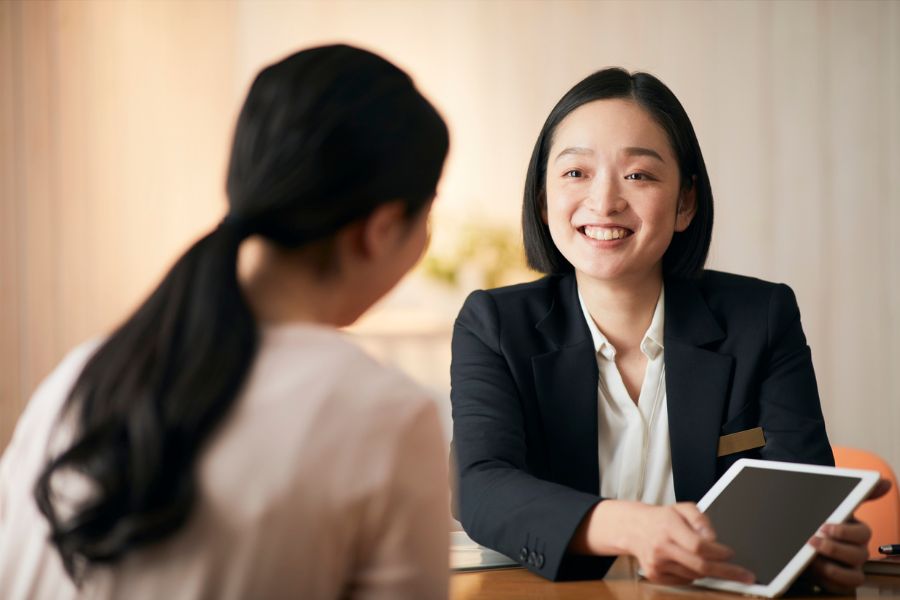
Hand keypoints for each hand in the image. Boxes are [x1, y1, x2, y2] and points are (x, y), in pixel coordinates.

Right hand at [576, 500, 755, 585]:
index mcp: (668, 526)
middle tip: (745, 575)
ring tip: (710, 561)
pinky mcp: (654, 575)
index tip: (730, 553)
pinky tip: (688, 562)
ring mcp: (656, 563)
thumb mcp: (682, 508)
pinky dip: (693, 574)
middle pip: (700, 566)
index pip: (698, 545)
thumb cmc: (662, 518)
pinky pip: (684, 580)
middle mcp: (661, 546)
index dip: (718, 552)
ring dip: (708, 570)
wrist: (633, 528)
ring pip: (694, 575)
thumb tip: (713, 538)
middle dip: (726, 572)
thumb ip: (700, 518)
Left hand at [806, 478, 891, 593]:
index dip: (845, 531)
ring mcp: (851, 569)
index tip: (826, 526)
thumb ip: (856, 495)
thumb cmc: (821, 524)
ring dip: (832, 568)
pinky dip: (829, 581)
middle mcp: (858, 551)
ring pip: (854, 575)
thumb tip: (884, 481)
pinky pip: (843, 588)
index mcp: (856, 532)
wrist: (802, 543)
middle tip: (813, 540)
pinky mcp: (841, 583)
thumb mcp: (831, 507)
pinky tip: (815, 571)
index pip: (863, 532)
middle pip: (858, 554)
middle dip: (834, 548)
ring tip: (812, 558)